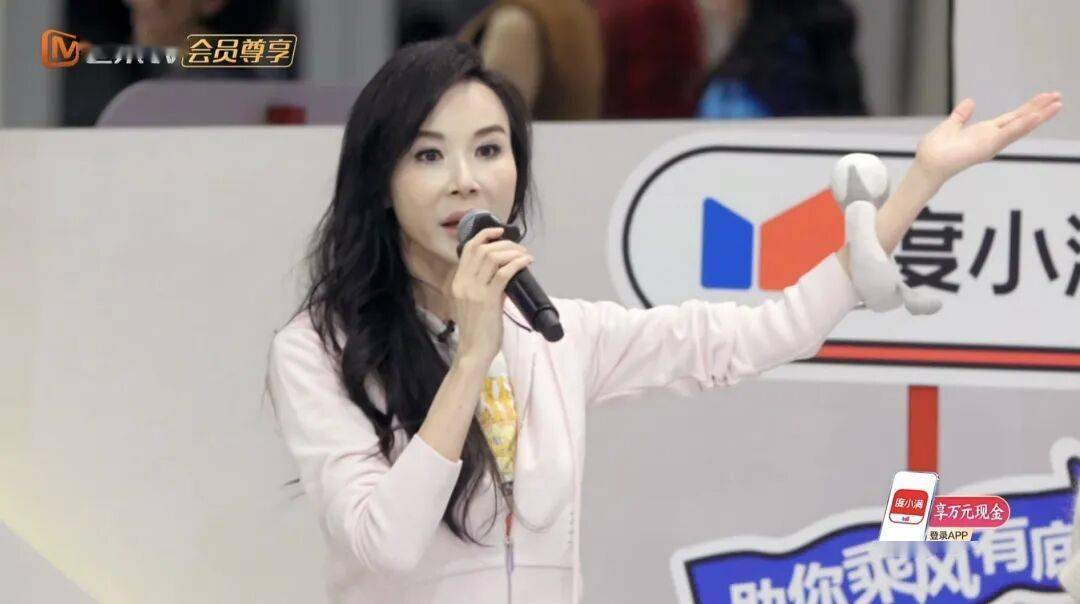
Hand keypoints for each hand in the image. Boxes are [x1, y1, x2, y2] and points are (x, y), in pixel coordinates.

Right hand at [449, 226, 532, 366]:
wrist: (474, 351)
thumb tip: (504, 274)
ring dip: (512, 252)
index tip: (499, 231)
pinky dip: (517, 263)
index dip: (484, 235)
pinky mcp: (488, 300)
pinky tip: (526, 262)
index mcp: (458, 282)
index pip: (468, 250)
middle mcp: (463, 283)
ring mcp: (474, 291)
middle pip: (482, 249)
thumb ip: (485, 287)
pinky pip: (503, 273)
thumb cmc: (477, 330)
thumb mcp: (475, 303)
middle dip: (503, 243)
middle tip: (519, 248)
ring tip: (524, 255)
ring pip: (493, 258)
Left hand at [915, 92, 1062, 183]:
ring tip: (1057, 104)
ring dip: (1038, 116)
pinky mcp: (986, 147)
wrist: (927, 164)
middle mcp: (992, 138)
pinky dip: (1021, 126)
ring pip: (1020, 127)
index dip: (1028, 107)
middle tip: (1059, 97)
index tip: (1044, 97)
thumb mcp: (950, 126)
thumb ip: (961, 116)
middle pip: (1021, 120)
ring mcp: (991, 143)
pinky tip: (1035, 117)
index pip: (1012, 117)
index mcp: (985, 132)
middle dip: (1040, 109)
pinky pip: (1007, 134)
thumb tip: (970, 102)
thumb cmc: (935, 150)